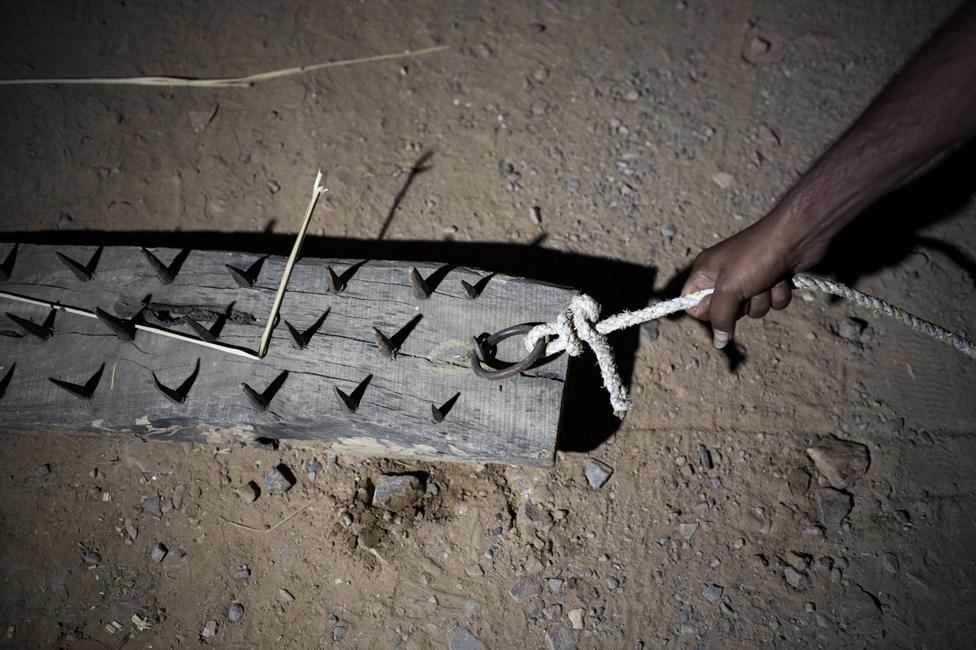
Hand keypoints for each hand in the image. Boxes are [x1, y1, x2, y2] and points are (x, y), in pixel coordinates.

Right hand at [681, 212, 828, 347]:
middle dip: (741, 306)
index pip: (693, 304)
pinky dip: (777, 295)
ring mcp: (748, 279)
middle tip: (747, 289)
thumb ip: (720, 317)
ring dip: (762, 300)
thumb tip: (719, 341)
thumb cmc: (757, 256)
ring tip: (767, 280)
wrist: (797, 236)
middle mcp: (724, 276)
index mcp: (706, 272)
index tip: (722, 305)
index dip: (707, 311)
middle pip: (725, 311)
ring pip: (751, 310)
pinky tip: (781, 278)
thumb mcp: (730, 288)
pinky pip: (770, 304)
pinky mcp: (769, 281)